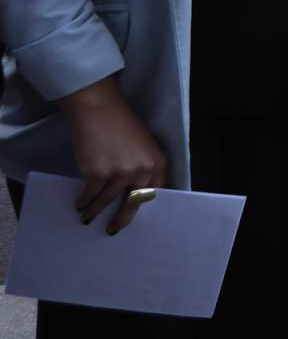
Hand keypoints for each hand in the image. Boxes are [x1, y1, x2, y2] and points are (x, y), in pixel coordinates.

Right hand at [57, 77, 165, 233]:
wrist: (99, 109)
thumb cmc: (120, 124)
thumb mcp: (144, 145)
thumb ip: (143, 166)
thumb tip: (134, 191)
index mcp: (158, 163)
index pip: (154, 193)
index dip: (142, 207)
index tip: (134, 218)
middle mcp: (143, 171)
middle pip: (133, 204)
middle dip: (121, 220)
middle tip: (112, 230)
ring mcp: (120, 174)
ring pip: (106, 202)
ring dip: (94, 212)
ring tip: (87, 218)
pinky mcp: (98, 175)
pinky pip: (89, 196)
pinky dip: (82, 202)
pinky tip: (78, 204)